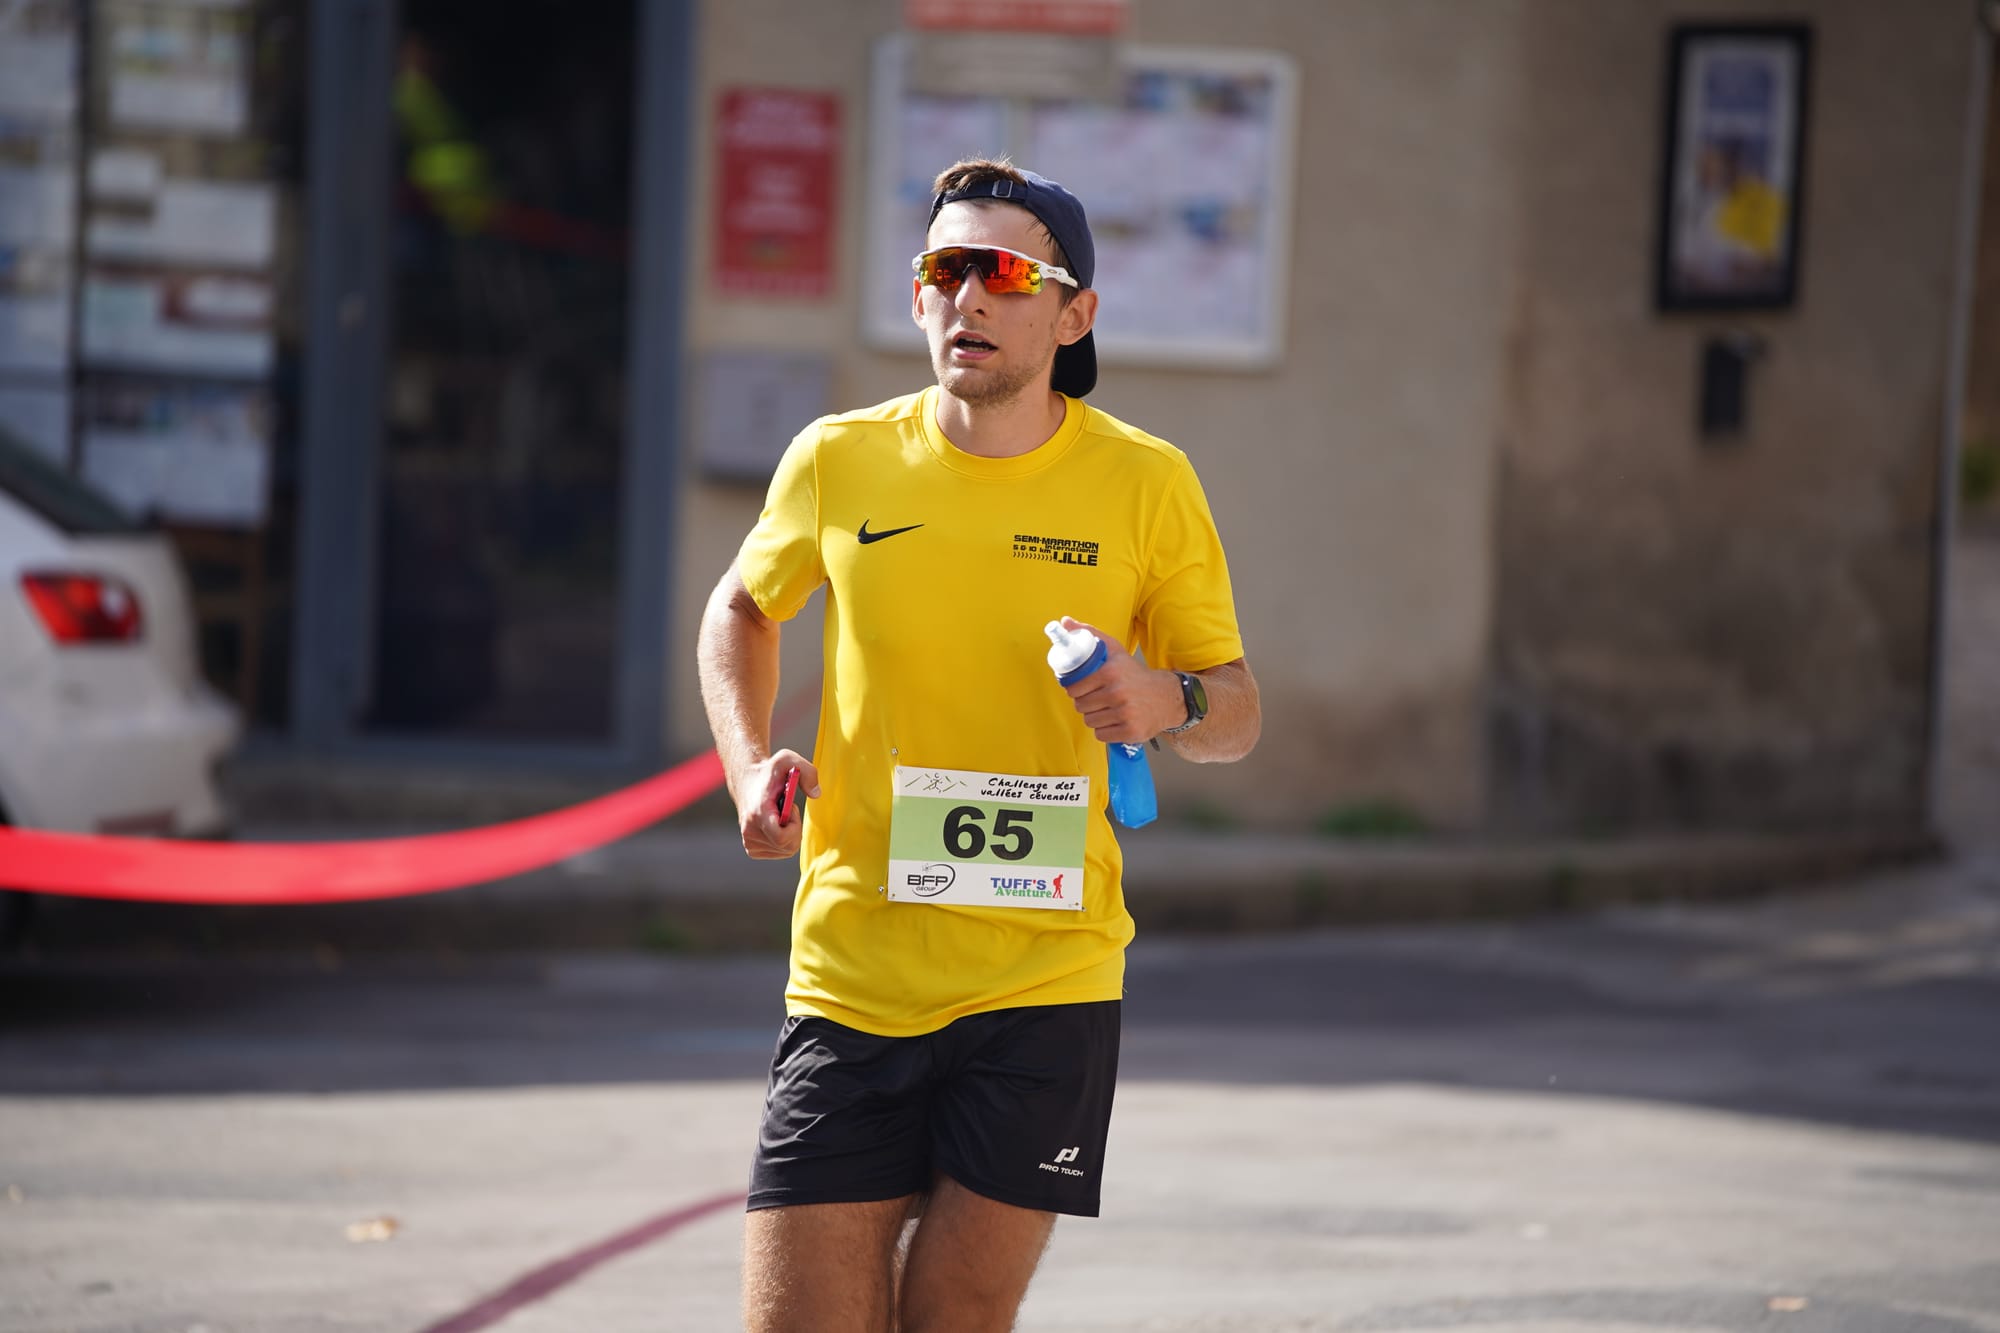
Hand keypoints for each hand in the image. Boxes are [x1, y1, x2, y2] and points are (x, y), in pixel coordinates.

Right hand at [736, 750, 819, 859]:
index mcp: (758, 812)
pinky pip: (779, 852)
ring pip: (785, 851)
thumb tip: (816, 794)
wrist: (747, 782)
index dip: (794, 827)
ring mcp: (749, 841)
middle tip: (788, 809)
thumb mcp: (788, 759)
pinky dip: (783, 841)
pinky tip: (776, 824)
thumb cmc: (770, 772)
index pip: (781, 837)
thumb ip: (808, 771)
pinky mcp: (751, 848)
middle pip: (787, 846)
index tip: (791, 808)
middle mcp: (749, 830)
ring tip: (780, 815)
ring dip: (789, 833)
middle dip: (795, 829)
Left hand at [1055, 617, 1181, 744]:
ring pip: (1090, 722)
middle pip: (1081, 706)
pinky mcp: (1131, 731)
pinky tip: (1115, 721)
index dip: (1074, 690)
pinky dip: (1105, 730)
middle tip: (1097, 698)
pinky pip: (1101, 735)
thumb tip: (1064, 622)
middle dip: (1085, 703)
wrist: (1167, 697)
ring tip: (1107, 709)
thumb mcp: (1115, 650)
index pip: (1073, 688)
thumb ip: (1090, 634)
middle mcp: (1118, 693)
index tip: (1081, 688)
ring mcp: (1125, 714)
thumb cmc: (1135, 674)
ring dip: (1095, 717)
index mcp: (1111, 672)